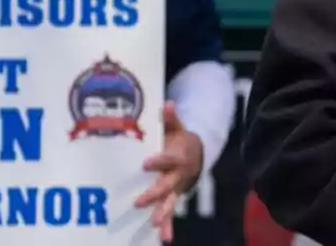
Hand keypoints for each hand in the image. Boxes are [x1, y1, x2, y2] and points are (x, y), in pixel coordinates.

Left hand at [134, 101, 204, 241]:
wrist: (195, 155)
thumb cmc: (178, 140)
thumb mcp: (175, 128)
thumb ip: (169, 118)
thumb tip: (166, 103)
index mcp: (178, 156)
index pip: (169, 159)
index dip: (159, 161)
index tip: (146, 163)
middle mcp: (178, 175)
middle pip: (167, 185)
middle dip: (154, 193)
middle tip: (139, 200)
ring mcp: (175, 188)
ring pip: (169, 202)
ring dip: (163, 213)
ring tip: (155, 224)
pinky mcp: (172, 197)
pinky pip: (171, 212)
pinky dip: (169, 226)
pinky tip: (164, 238)